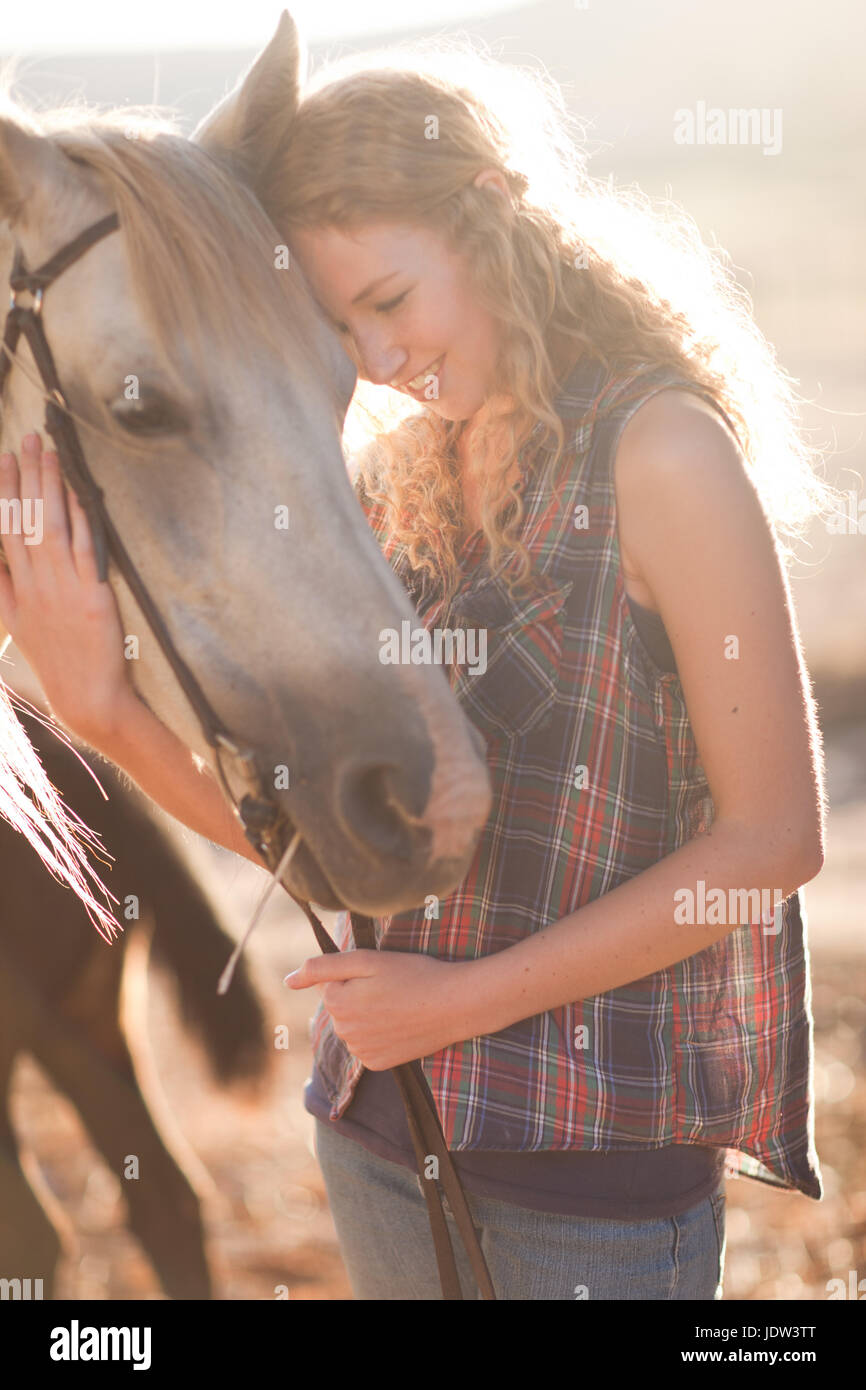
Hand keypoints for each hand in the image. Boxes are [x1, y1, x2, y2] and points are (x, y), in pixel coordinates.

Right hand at [0, 432, 135, 744]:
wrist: (87, 701)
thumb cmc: (57, 664)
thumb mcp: (20, 628)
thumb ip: (4, 592)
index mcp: (16, 591)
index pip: (5, 528)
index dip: (4, 491)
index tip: (3, 458)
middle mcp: (36, 585)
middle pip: (26, 519)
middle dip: (26, 475)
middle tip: (27, 439)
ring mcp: (64, 590)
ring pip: (52, 526)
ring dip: (50, 486)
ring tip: (49, 453)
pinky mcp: (94, 598)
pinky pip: (85, 550)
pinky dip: (81, 519)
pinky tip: (78, 494)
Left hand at [285, 948, 476, 1069]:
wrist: (454, 1005)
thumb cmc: (413, 974)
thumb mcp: (366, 960)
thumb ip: (322, 967)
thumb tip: (288, 981)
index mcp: (337, 1004)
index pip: (331, 984)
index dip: (355, 976)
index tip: (381, 975)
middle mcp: (344, 1033)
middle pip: (340, 1007)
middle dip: (358, 996)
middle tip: (392, 988)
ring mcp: (362, 1052)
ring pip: (353, 1026)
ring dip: (368, 1015)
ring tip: (399, 1005)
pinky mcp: (379, 1064)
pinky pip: (367, 1045)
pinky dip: (380, 1035)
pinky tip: (401, 1024)